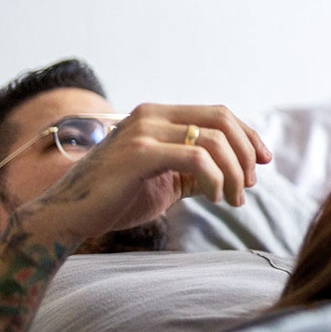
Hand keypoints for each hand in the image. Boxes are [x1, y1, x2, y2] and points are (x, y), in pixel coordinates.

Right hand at [25, 104, 271, 247]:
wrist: (67, 217)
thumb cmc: (116, 198)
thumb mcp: (166, 179)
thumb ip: (196, 168)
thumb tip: (241, 171)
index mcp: (158, 115)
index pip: (218, 113)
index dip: (248, 135)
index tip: (263, 162)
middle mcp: (151, 115)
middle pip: (221, 119)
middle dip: (245, 151)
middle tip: (249, 184)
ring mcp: (143, 131)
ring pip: (213, 140)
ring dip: (233, 172)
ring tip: (233, 199)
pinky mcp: (139, 153)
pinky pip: (196, 158)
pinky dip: (215, 179)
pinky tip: (214, 199)